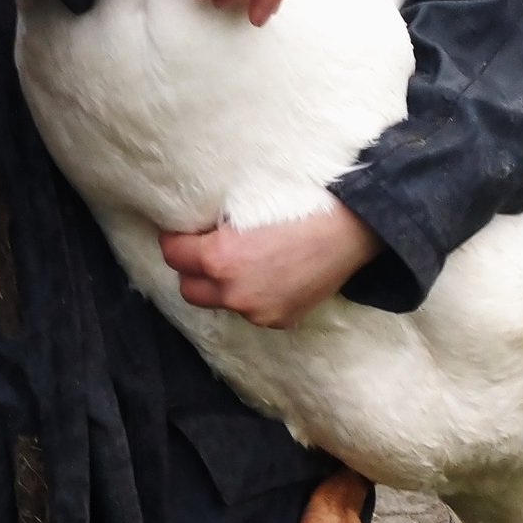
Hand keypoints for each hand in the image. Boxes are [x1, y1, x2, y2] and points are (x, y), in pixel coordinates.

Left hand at [158, 205, 383, 328]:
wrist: (350, 226)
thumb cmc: (296, 203)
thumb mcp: (243, 205)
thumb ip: (213, 226)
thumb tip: (192, 227)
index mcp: (219, 258)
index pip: (172, 253)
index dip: (176, 238)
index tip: (184, 230)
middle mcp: (234, 292)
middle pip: (188, 287)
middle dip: (192, 268)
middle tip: (205, 247)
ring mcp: (258, 311)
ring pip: (220, 301)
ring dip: (221, 285)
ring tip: (240, 261)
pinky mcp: (280, 320)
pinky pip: (251, 310)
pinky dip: (252, 295)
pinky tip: (268, 274)